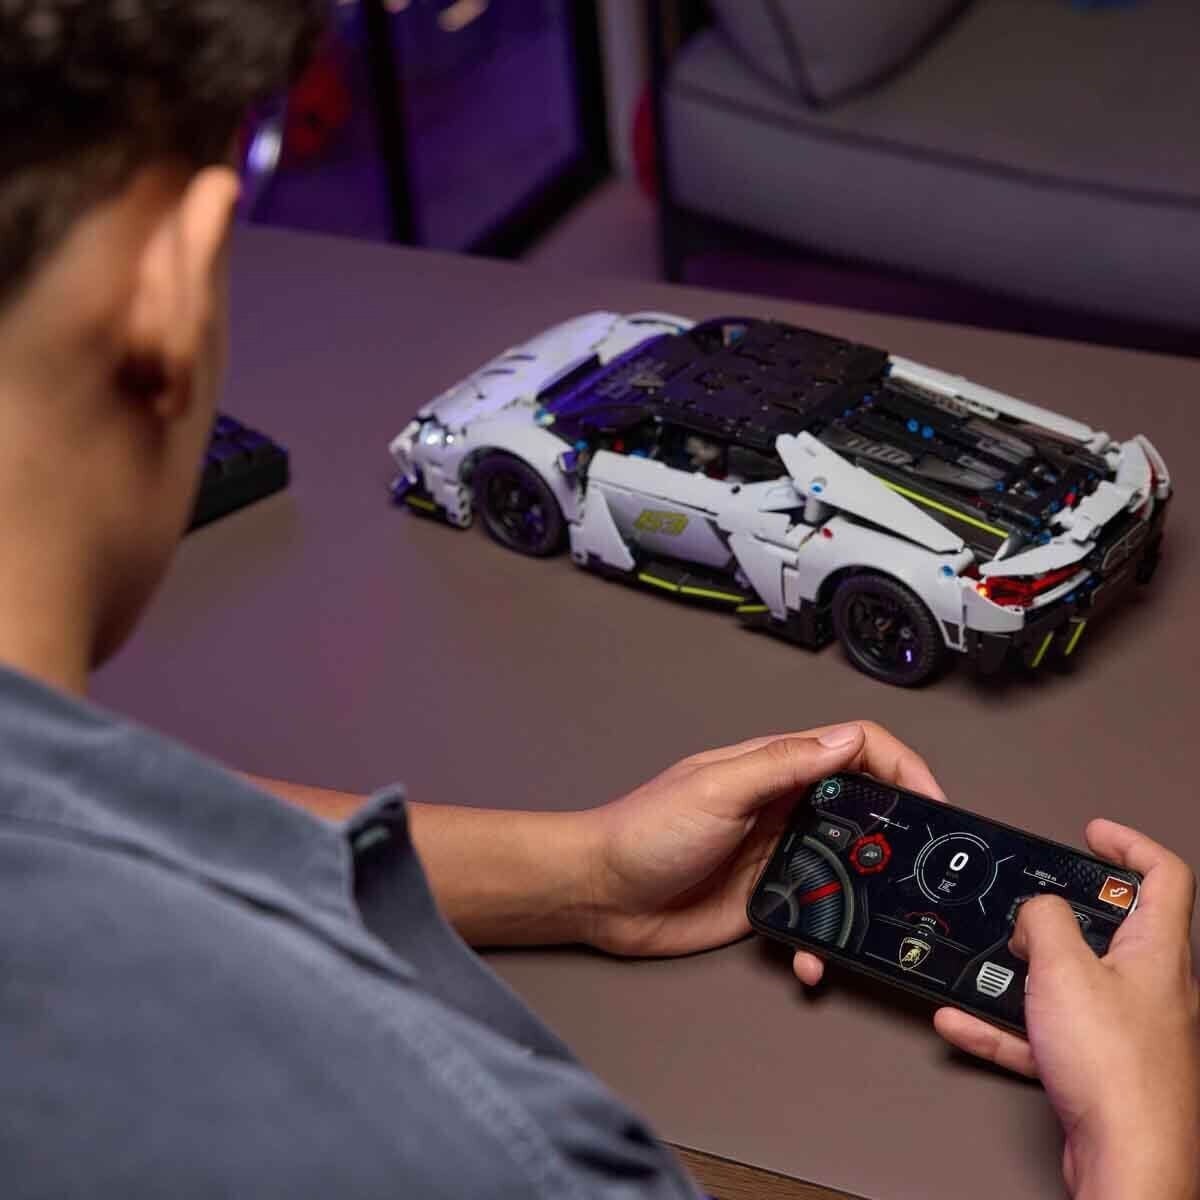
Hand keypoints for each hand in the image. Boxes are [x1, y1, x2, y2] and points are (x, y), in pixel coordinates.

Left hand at [582, 721, 943, 957]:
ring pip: (848, 868)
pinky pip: (816, 917)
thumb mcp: (717, 788)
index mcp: (775, 768)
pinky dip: (825, 940)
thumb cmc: (645, 829)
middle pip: (865, 808)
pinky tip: (815, 957)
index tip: (933, 801)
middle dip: (900, 834)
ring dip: (868, 894)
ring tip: (879, 919)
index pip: (855, 749)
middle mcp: (784, 807)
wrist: (600, 895)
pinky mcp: (768, 901)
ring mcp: (778, 855)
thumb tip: (847, 740)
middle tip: (924, 868)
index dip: (902, 766)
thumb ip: (782, 764)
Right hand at [934, 821, 1199, 1199]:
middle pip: (1109, 928)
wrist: (1128, 1162)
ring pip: (1069, 983)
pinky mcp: (1098, 1066)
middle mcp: (1150, 987)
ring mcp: (1125, 1029)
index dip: (1128, 845)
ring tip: (986, 967)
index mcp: (1158, 951)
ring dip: (1020, 973)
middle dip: (1056, 916)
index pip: (1163, 876)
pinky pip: (1044, 1032)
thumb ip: (1043, 920)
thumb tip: (1034, 909)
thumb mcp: (1064, 968)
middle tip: (1027, 908)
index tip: (1092, 835)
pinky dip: (1004, 1024)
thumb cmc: (1119, 1072)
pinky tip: (967, 1020)